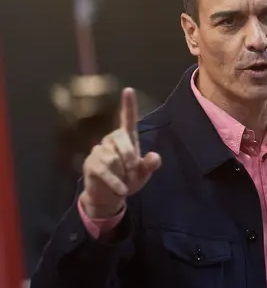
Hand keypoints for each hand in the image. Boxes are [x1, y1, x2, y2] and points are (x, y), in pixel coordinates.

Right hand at [79, 88, 161, 218]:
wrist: (110, 197)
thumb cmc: (127, 180)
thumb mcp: (142, 174)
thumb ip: (150, 165)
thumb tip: (155, 157)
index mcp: (127, 139)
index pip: (127, 119)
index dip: (128, 105)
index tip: (128, 90)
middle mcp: (111, 140)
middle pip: (121, 138)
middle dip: (131, 158)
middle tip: (134, 174)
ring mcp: (99, 151)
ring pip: (113, 158)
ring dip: (123, 173)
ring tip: (124, 182)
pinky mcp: (91, 164)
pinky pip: (105, 169)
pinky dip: (116, 181)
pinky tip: (121, 189)